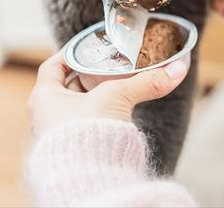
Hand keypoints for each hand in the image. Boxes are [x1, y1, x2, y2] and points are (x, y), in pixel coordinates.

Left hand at [29, 51, 188, 135]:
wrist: (87, 176)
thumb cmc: (86, 132)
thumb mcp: (117, 96)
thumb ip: (147, 81)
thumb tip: (177, 69)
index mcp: (46, 97)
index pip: (53, 66)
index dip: (69, 53)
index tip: (88, 47)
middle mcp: (51, 114)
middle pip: (72, 84)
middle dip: (94, 74)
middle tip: (114, 62)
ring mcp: (64, 131)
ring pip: (86, 103)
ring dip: (104, 94)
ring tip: (125, 82)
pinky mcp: (81, 146)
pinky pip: (96, 121)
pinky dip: (110, 112)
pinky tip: (125, 108)